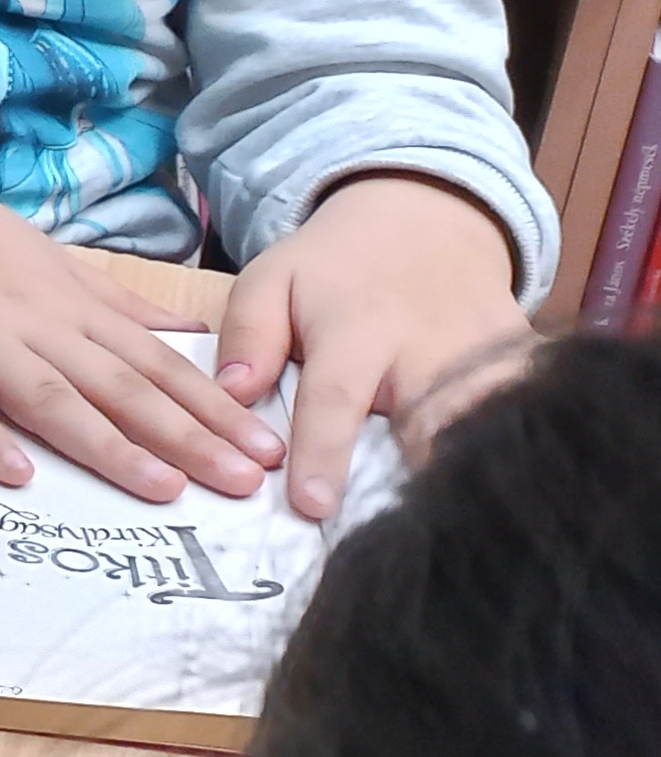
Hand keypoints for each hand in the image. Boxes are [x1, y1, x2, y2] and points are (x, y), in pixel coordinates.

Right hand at [0, 129, 272, 501]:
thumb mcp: (47, 258)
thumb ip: (116, 303)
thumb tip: (188, 334)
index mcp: (70, 303)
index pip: (157, 363)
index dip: (215, 408)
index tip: (266, 447)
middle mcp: (34, 321)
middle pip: (121, 386)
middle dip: (189, 437)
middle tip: (244, 481)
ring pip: (51, 397)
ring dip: (109, 445)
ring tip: (163, 489)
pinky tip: (17, 473)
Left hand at [218, 172, 534, 518]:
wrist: (428, 219)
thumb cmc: (334, 267)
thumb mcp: (273, 279)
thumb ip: (248, 334)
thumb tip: (234, 392)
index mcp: (356, 330)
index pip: (336, 400)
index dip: (325, 453)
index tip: (313, 507)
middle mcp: (426, 350)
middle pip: (426, 427)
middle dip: (413, 481)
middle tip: (394, 536)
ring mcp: (484, 357)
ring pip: (481, 428)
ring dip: (466, 473)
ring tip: (449, 528)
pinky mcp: (522, 363)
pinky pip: (522, 415)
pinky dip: (512, 451)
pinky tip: (500, 494)